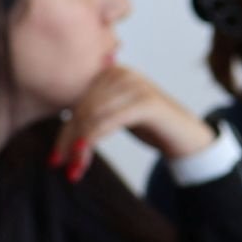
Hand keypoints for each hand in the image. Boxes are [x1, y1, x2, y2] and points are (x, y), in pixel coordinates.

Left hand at [54, 64, 213, 180]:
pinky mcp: (146, 102)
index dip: (63, 132)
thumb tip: (61, 136)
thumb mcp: (116, 116)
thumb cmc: (150, 127)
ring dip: (80, 146)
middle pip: (82, 109)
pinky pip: (110, 120)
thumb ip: (92, 116)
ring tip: (76, 169)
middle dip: (69, 141)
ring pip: (93, 116)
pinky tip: (84, 155)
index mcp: (110, 72)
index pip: (78, 103)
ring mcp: (135, 85)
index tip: (55, 160)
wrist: (186, 135)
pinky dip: (93, 139)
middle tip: (64, 168)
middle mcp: (121, 73)